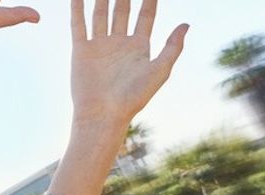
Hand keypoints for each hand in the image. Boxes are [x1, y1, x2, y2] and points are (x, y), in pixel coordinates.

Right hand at [69, 0, 187, 126]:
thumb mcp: (160, 71)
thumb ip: (172, 47)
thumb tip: (186, 24)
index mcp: (139, 46)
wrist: (103, 115)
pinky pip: (79, 24)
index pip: (146, 14)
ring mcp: (100, 45)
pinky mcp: (82, 51)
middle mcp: (119, 43)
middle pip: (123, 9)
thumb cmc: (133, 98)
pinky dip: (78, 8)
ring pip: (101, 13)